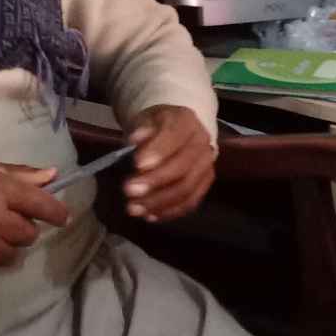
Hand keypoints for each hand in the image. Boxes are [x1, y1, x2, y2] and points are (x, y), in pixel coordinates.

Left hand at [122, 105, 215, 223]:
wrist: (176, 133)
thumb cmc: (156, 127)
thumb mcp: (146, 120)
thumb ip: (141, 129)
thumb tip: (135, 140)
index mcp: (187, 122)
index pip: (174, 136)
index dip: (157, 151)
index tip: (137, 164)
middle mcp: (202, 144)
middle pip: (182, 167)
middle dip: (154, 181)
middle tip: (129, 191)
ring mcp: (206, 166)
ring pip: (186, 189)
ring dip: (159, 202)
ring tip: (133, 208)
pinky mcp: (204, 184)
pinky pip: (190, 202)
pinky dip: (169, 211)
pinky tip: (149, 215)